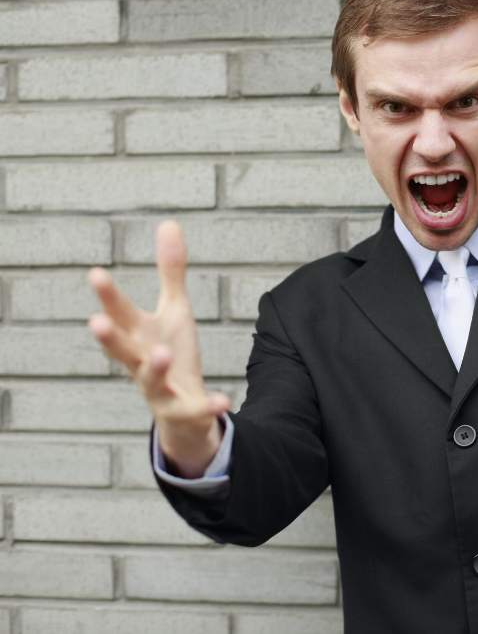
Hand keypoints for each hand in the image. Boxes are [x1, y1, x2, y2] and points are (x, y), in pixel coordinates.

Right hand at [87, 220, 229, 476]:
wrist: (182, 412)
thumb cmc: (172, 353)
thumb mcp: (174, 310)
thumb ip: (170, 271)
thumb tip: (169, 223)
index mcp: (139, 336)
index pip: (120, 313)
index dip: (108, 296)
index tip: (95, 272)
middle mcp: (141, 362)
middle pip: (122, 349)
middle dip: (109, 336)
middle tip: (95, 321)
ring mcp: (160, 389)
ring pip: (151, 380)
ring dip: (153, 367)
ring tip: (161, 353)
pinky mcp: (183, 410)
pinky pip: (196, 409)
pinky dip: (208, 405)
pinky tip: (224, 400)